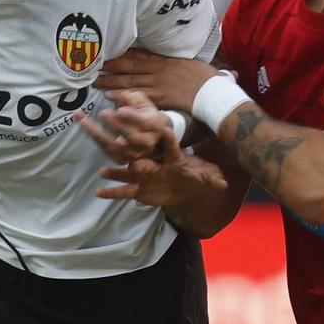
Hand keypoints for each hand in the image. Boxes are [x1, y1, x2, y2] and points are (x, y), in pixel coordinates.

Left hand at [81, 90, 177, 163]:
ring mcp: (134, 153)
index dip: (132, 118)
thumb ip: (128, 97)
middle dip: (116, 126)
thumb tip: (110, 95)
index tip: (120, 110)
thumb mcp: (141, 101)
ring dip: (97, 134)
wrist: (151, 136)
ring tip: (83, 120)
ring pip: (115, 147)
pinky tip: (82, 121)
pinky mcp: (121, 159)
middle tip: (103, 113)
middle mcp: (147, 142)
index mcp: (155, 124)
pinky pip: (105, 149)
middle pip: (132, 137)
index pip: (145, 122)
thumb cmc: (144, 114)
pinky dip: (92, 136)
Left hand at [94, 51, 216, 112]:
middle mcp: (158, 70)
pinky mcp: (160, 97)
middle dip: (110, 66)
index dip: (121, 54)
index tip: (106, 52)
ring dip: (111, 80)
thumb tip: (171, 60)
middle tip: (92, 64)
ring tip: (94, 80)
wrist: (213, 91)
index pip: (138, 55)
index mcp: (164, 60)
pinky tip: (109, 95)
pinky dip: (123, 96)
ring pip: (130, 81)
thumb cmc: (206, 77)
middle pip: (129, 66)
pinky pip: (138, 96)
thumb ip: (176, 61)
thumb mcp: (190, 63)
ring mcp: (158, 83)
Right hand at [96, 147, 229, 208]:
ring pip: (126, 172)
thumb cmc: (191, 175)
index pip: (170, 145)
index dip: (168, 139)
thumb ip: (211, 178)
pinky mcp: (137, 190)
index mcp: (171, 157)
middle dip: (134, 154)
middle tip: (126, 148)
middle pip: (141, 156)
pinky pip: (123, 191)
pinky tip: (99, 192)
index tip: (165, 130)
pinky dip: (112, 192)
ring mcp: (142, 176)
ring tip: (103, 172)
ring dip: (115, 173)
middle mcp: (153, 163)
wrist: (179, 184)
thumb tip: (224, 184)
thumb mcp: (202, 176)